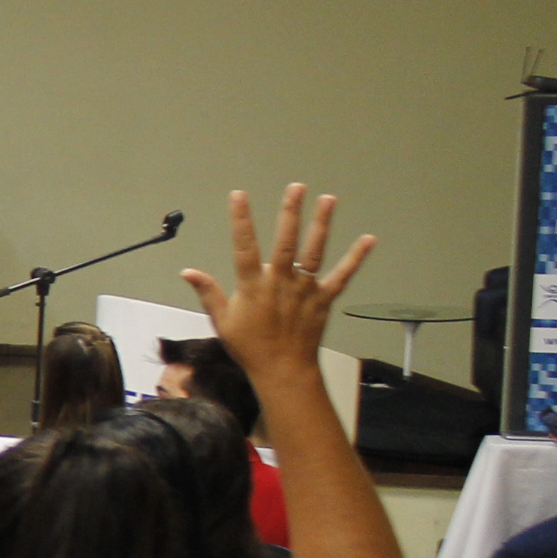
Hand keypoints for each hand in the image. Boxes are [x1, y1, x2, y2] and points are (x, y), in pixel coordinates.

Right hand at [176, 184, 372, 386]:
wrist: (282, 370)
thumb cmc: (249, 346)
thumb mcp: (221, 320)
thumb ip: (207, 292)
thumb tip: (187, 272)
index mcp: (253, 286)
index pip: (244, 247)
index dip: (241, 220)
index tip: (239, 195)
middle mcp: (280, 282)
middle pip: (286, 242)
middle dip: (290, 212)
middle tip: (296, 187)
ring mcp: (305, 289)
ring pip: (314, 251)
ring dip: (322, 224)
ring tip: (328, 199)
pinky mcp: (323, 299)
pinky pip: (342, 275)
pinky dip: (356, 257)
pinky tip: (369, 239)